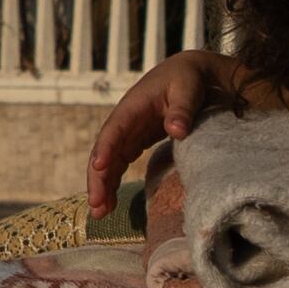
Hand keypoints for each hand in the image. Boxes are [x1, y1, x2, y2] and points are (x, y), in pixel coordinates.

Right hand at [84, 51, 241, 210]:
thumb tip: (177, 130)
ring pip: (108, 161)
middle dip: (98, 177)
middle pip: (105, 150)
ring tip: (99, 213)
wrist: (191, 75)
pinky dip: (112, 183)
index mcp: (134, 105)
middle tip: (97, 204)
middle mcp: (124, 120)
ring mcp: (127, 132)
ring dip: (101, 185)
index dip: (106, 147)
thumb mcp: (188, 89)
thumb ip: (182, 108)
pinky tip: (110, 204)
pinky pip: (117, 164)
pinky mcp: (134, 142)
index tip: (99, 167)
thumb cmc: (189, 79)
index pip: (115, 128)